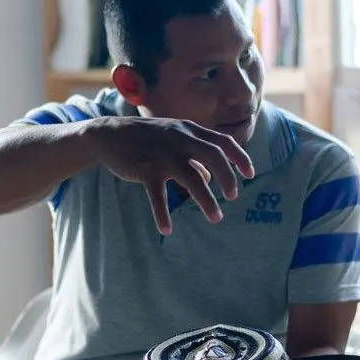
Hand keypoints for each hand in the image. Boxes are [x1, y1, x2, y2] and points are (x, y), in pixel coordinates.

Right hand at [89, 116, 254, 234]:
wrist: (110, 134)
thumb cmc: (145, 138)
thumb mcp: (172, 139)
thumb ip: (192, 154)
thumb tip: (208, 176)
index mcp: (189, 130)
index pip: (222, 141)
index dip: (239, 157)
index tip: (250, 174)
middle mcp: (180, 139)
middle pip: (214, 157)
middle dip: (228, 178)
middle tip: (233, 197)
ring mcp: (163, 154)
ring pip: (192, 179)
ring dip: (207, 201)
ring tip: (217, 218)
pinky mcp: (146, 169)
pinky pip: (158, 196)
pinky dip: (162, 214)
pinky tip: (167, 229)